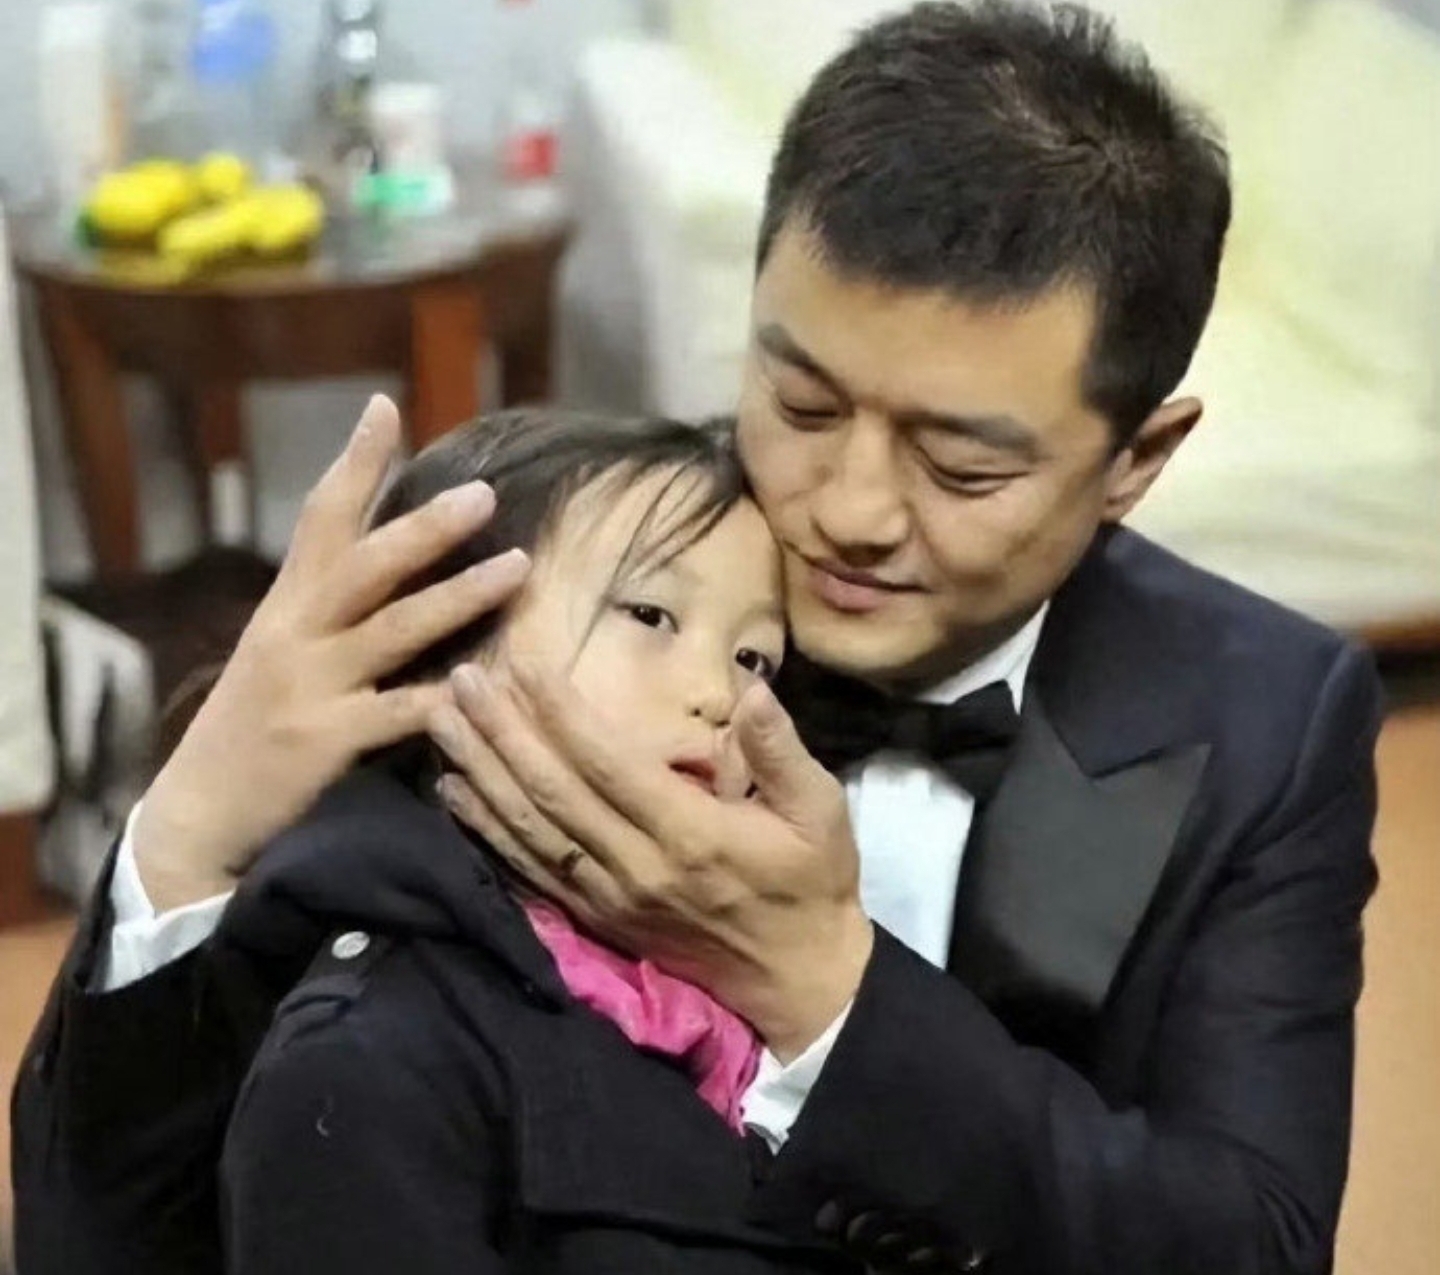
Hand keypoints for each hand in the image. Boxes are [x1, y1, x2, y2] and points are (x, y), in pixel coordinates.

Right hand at [135, 396, 529, 910]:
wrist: (196, 812)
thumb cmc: (250, 725)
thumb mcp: (277, 651)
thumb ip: (325, 604)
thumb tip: (386, 552)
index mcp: (286, 606)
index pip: (321, 518)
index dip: (354, 463)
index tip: (385, 406)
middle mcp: (295, 635)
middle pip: (367, 566)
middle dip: (425, 527)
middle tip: (483, 494)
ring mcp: (310, 687)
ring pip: (395, 630)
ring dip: (459, 596)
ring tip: (519, 567)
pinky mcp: (325, 742)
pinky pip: (397, 715)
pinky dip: (442, 699)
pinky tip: (483, 684)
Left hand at [430, 662, 873, 1060]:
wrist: (797, 981)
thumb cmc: (811, 884)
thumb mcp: (821, 812)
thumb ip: (784, 752)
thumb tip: (751, 692)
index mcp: (691, 834)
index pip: (609, 766)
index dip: (560, 715)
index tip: (524, 664)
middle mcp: (638, 867)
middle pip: (552, 795)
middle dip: (501, 734)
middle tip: (461, 679)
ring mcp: (610, 899)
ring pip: (530, 832)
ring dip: (481, 775)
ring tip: (440, 722)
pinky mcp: (597, 920)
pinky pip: (529, 873)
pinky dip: (487, 832)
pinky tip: (454, 795)